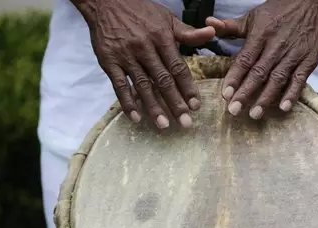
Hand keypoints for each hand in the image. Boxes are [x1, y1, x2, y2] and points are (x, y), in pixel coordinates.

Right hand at [72, 0, 215, 127]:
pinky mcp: (109, 62)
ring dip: (153, 107)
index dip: (187, 88)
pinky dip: (128, 102)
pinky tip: (136, 117)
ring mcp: (125, 56)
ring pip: (143, 86)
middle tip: (186, 123)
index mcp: (161, 37)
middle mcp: (144, 48)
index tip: (195, 105)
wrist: (104, 1)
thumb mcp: (166, 17)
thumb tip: (212, 32)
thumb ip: (188, 32)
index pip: (178, 67)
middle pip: (163, 80)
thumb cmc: (139, 10)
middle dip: (175, 103)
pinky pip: (120, 86)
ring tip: (164, 125)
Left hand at [206, 0, 317, 119]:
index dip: (235, 77)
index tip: (225, 94)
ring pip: (278, 79)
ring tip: (254, 114)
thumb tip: (208, 23)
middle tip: (234, 110)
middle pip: (259, 72)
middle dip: (246, 93)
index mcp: (261, 34)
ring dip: (266, 98)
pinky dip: (292, 94)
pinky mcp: (309, 60)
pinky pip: (300, 79)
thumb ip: (230, 25)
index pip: (245, 59)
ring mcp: (294, 54)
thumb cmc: (279, 11)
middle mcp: (277, 45)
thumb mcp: (253, 16)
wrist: (311, 3)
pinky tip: (283, 107)